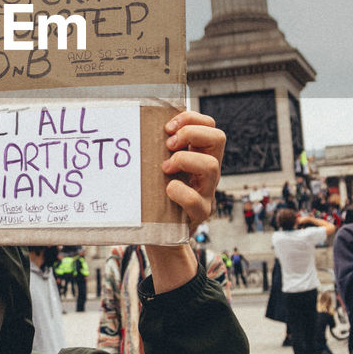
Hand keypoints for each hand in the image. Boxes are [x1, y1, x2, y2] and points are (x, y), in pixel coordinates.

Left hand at [162, 110, 224, 227]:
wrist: (163, 234)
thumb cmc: (158, 196)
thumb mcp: (160, 168)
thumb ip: (157, 151)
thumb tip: (133, 128)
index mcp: (200, 155)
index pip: (209, 125)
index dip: (191, 119)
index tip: (168, 127)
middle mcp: (208, 171)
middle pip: (219, 138)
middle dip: (192, 133)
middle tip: (169, 145)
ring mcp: (207, 192)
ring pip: (212, 166)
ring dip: (185, 160)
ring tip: (165, 168)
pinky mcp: (200, 214)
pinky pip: (196, 201)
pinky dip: (180, 192)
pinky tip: (167, 191)